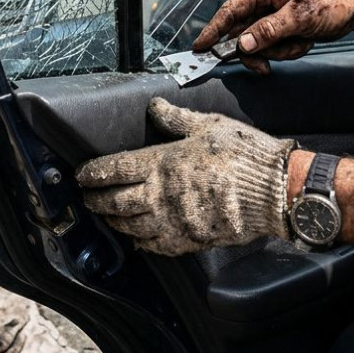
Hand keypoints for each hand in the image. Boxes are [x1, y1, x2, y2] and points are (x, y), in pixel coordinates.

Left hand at [77, 98, 293, 255]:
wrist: (272, 190)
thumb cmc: (242, 153)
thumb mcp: (207, 125)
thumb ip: (176, 119)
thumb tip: (154, 107)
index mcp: (161, 163)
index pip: (114, 170)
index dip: (93, 173)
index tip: (81, 175)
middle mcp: (160, 195)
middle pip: (115, 201)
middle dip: (96, 200)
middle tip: (87, 198)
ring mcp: (173, 220)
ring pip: (130, 225)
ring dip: (114, 221)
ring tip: (107, 217)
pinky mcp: (189, 240)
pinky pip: (156, 245)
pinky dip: (141, 242)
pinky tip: (138, 240)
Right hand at [193, 0, 353, 74]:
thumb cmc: (333, 0)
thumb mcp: (300, 16)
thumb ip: (269, 30)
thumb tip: (243, 42)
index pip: (231, 10)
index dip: (213, 29)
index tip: (201, 47)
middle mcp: (264, 1)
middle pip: (242, 33)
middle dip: (257, 50)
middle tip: (263, 65)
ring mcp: (273, 16)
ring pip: (258, 44)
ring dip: (278, 51)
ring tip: (299, 42)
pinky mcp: (281, 28)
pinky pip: (273, 47)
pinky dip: (288, 51)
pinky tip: (304, 42)